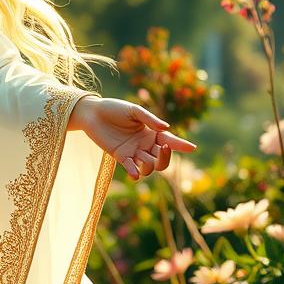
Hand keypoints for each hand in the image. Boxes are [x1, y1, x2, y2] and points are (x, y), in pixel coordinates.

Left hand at [72, 96, 196, 180]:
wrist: (91, 113)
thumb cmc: (113, 108)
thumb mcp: (133, 111)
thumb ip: (149, 119)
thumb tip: (166, 128)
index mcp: (151, 132)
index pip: (170, 141)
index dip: (181, 145)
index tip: (192, 148)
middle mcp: (145, 144)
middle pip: (162, 159)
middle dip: (165, 157)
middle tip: (163, 147)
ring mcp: (133, 152)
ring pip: (150, 167)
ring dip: (149, 165)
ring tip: (142, 156)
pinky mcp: (120, 156)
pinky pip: (131, 168)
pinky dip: (134, 173)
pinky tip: (134, 174)